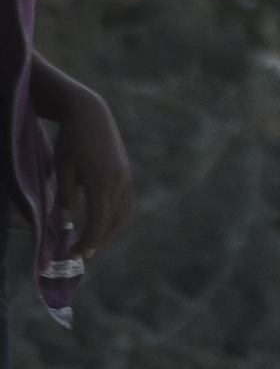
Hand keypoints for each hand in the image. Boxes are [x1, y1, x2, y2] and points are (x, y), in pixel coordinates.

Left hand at [37, 61, 131, 253]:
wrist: (91, 115)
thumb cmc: (71, 140)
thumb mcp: (62, 167)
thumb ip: (65, 196)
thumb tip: (66, 223)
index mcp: (102, 183)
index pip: (99, 222)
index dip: (88, 240)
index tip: (75, 253)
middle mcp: (119, 184)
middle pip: (113, 223)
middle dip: (97, 240)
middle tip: (80, 253)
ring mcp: (126, 181)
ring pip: (122, 216)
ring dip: (108, 232)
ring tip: (92, 241)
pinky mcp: (127, 177)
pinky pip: (125, 205)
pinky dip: (115, 219)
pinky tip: (104, 223)